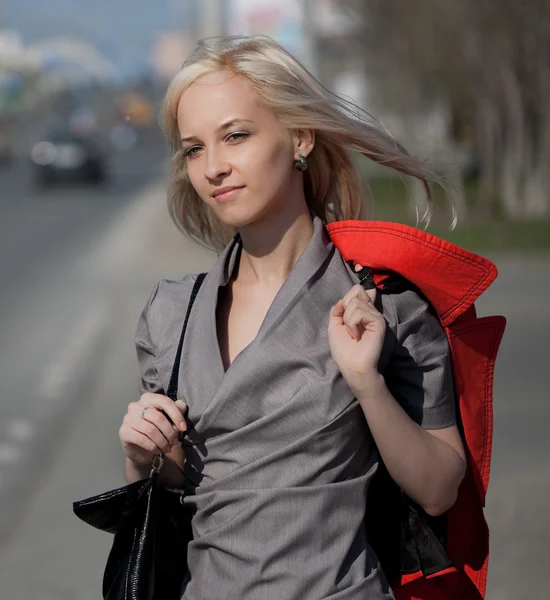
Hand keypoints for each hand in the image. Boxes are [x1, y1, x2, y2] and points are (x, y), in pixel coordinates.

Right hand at [119, 392, 187, 466]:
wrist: (142, 450)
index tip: (183, 428)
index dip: (176, 415)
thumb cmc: (157, 431)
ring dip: (162, 442)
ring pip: (151, 430)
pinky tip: (157, 451)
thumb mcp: (170, 420)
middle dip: (170, 432)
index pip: (165, 402)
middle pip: (158, 417)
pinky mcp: (123, 432)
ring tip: (167, 448)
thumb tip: (181, 405)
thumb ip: (176, 410)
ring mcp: (128, 418)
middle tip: (174, 442)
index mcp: (148, 398)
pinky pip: (141, 439)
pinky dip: (153, 447)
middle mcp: (136, 405)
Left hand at [328, 276, 385, 395]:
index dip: (347, 299)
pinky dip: (352, 324)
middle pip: (357, 291)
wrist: (352, 367)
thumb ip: (338, 309)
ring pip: (355, 302)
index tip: (343, 315)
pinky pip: (360, 312)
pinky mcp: (379, 322)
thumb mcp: (335, 325)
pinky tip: (356, 335)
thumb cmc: (344, 350)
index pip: (357, 290)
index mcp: (362, 311)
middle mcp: (370, 311)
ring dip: (347, 319)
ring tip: (352, 333)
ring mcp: (375, 316)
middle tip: (347, 324)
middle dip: (345, 307)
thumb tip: (346, 297)